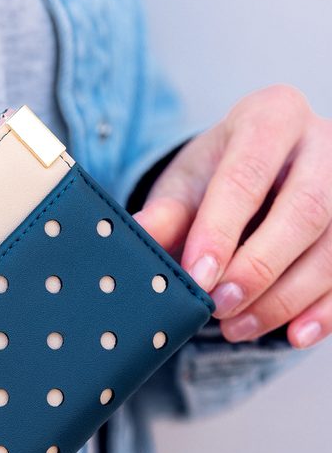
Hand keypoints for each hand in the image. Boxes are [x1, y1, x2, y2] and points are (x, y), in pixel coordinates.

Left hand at [135, 84, 331, 347]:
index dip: (221, 229)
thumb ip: (166, 213)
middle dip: (260, 266)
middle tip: (219, 307)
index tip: (196, 276)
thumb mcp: (186, 185)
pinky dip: (325, 311)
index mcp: (272, 117)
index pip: (248, 173)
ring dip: (285, 297)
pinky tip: (294, 335)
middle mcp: (323, 142)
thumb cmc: (219, 176)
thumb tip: (139, 235)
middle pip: (306, 209)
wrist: (257, 173)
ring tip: (236, 328)